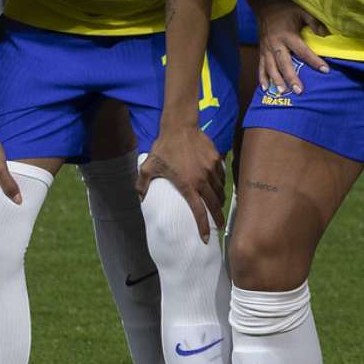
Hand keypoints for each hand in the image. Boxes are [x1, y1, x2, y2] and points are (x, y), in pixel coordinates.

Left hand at [138, 123, 226, 242]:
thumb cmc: (163, 148)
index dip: (203, 226)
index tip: (207, 237)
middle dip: (218, 217)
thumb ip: (143, 184)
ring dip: (220, 200)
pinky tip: (218, 186)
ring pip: (220, 189)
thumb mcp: (148, 167)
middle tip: (219, 226)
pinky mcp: (216, 159)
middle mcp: (202, 179)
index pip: (199, 211)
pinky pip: (221, 176)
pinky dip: (221, 184)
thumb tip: (141, 198)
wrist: (180, 126)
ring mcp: (211, 169)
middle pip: (215, 203)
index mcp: (187, 185)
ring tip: (219, 206)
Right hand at [256, 0, 330, 95]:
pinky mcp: (261, 51)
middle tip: (299, 90)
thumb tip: (325, 35)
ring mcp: (266, 49)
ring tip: (283, 92)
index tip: (325, 70)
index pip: (303, 51)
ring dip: (277, 81)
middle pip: (284, 63)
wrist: (266, 6)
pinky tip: (266, 88)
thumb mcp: (302, 12)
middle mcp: (276, 44)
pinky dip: (262, 78)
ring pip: (270, 68)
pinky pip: (260, 66)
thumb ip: (314, 22)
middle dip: (291, 77)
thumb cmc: (287, 10)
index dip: (314, 61)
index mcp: (288, 35)